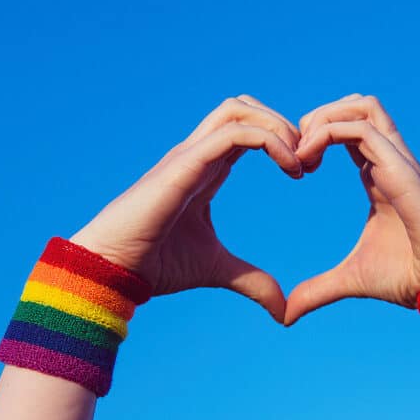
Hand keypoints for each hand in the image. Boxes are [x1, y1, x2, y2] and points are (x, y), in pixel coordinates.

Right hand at [70, 95, 301, 322]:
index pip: (247, 130)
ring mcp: (189, 155)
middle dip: (283, 124)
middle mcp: (197, 154)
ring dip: (278, 127)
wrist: (112, 270)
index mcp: (206, 169)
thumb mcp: (218, 270)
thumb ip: (252, 282)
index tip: (304, 173)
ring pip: (238, 109)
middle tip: (307, 161)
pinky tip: (290, 170)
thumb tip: (283, 311)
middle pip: (244, 108)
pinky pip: (234, 133)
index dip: (282, 141)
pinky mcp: (184, 164)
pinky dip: (269, 141)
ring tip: (299, 162)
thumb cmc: (155, 265)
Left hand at [284, 94, 419, 324]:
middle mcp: (390, 161)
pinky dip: (328, 133)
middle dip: (318, 117)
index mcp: (380, 177)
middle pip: (356, 105)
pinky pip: (363, 129)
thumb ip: (318, 290)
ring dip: (324, 117)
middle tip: (295, 152)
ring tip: (302, 151)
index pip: (349, 131)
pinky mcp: (402, 169)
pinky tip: (308, 163)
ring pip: (362, 105)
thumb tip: (287, 314)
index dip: (317, 137)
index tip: (295, 168)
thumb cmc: (412, 278)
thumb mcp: (352, 280)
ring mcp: (398, 161)